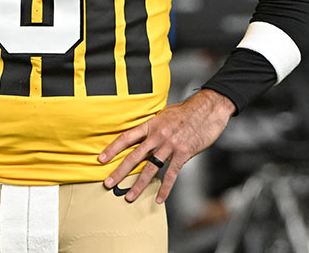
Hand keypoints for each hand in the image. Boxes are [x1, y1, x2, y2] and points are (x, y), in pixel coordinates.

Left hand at [98, 89, 233, 203]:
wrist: (208, 110)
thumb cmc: (186, 111)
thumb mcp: (164, 114)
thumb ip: (152, 126)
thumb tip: (142, 134)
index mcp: (151, 124)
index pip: (127, 137)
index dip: (112, 148)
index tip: (101, 159)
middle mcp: (158, 136)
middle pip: (134, 156)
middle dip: (119, 171)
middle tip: (108, 183)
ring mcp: (170, 145)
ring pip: (151, 168)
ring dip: (139, 185)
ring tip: (130, 196)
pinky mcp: (183, 154)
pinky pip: (171, 174)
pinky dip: (165, 188)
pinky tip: (159, 198)